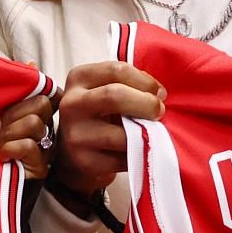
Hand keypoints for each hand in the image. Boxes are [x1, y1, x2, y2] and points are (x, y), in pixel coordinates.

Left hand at [0, 90, 57, 180]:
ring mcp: (45, 150)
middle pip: (41, 103)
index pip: (47, 93)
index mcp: (36, 117)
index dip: (32, 91)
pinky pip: (28, 146)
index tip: (5, 101)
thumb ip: (2, 103)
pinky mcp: (40, 168)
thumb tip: (22, 72)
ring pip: (34, 123)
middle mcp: (45, 132)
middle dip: (11, 113)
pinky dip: (9, 148)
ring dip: (6, 133)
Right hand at [53, 61, 163, 196]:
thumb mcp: (106, 88)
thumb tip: (158, 94)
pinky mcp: (85, 161)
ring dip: (145, 133)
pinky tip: (139, 149)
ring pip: (121, 133)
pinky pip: (123, 158)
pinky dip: (138, 154)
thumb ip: (129, 84)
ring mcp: (76, 134)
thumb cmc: (100, 112)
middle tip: (159, 111)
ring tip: (151, 132)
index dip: (145, 81)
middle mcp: (72, 104)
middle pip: (114, 96)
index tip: (159, 93)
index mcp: (79, 78)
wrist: (77, 149)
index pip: (116, 70)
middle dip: (146, 104)